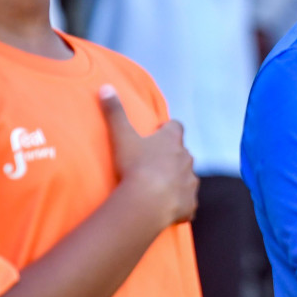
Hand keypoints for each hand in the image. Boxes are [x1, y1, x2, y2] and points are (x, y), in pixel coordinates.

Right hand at [100, 84, 197, 229]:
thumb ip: (114, 112)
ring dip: (176, 181)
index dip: (168, 128)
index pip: (176, 127)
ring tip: (159, 188)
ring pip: (186, 178)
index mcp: (172, 142)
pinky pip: (187, 204)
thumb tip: (105, 87)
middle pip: (182, 153)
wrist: (148, 201)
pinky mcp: (190, 204)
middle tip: (153, 163)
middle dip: (171, 156)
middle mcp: (186, 159)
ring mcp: (191, 182)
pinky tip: (166, 209)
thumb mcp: (122, 136)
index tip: (159, 130)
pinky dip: (179, 205)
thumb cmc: (135, 166)